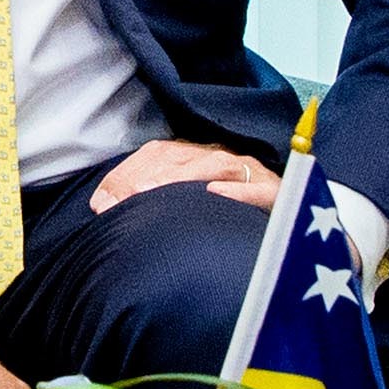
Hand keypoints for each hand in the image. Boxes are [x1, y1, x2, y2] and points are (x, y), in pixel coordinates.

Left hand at [87, 140, 281, 217]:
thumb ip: (145, 203)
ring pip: (216, 167)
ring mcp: (252, 175)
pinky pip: (261, 191)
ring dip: (182, 178)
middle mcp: (224, 160)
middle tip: (120, 200)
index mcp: (200, 159)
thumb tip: (102, 206)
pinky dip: (239, 193)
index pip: (158, 154)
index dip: (127, 174)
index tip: (100, 201)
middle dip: (146, 176)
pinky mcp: (279, 195)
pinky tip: (215, 197)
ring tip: (152, 192)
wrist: (289, 234)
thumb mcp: (183, 211)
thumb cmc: (226, 222)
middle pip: (182, 158)